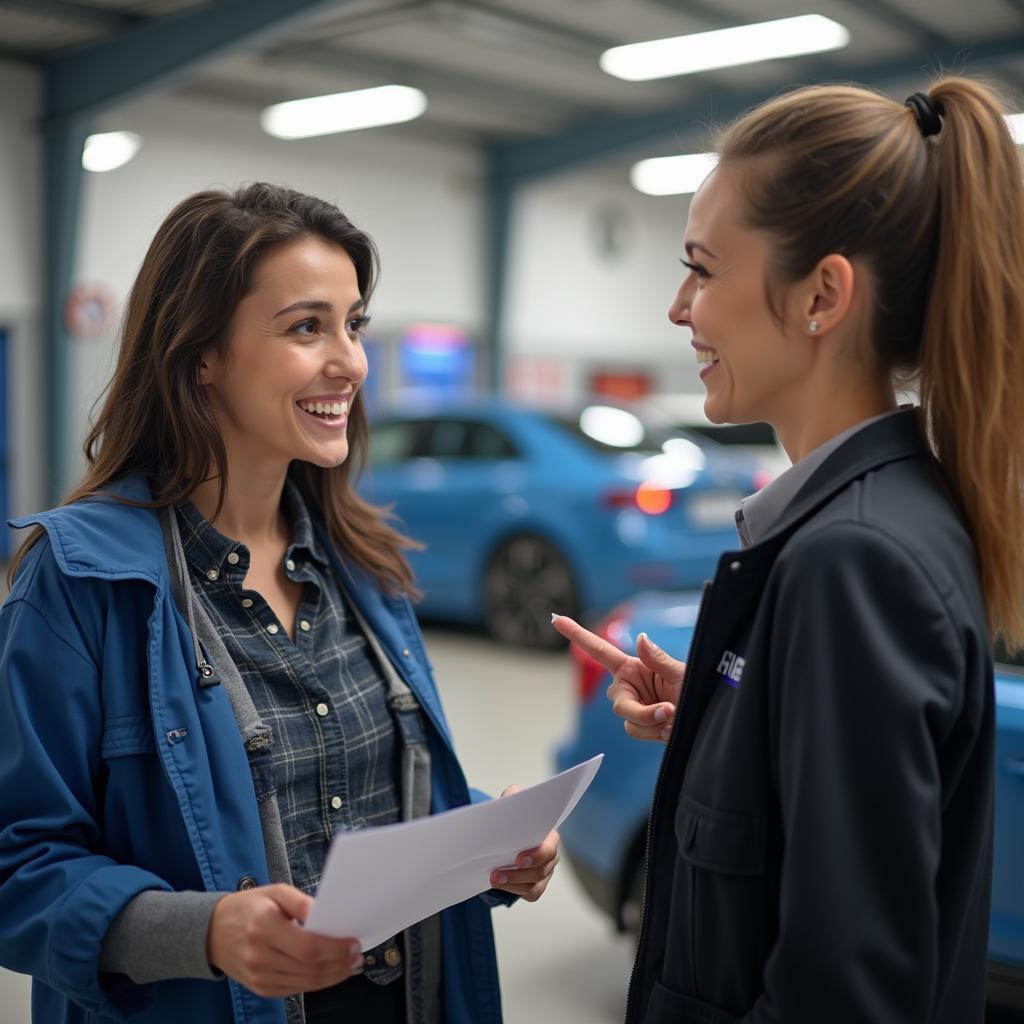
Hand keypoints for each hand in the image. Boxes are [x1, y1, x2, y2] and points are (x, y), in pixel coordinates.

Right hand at [207, 883, 363, 997]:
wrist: (211, 932)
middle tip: (357, 955)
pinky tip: (330, 973)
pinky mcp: (261, 988)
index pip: (308, 947)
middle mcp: (260, 956)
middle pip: (310, 968)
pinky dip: (317, 983)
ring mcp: (259, 976)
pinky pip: (296, 990)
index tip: (354, 942)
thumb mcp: (274, 892)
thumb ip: (301, 901)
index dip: (335, 948)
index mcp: (264, 926)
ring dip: (333, 976)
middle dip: (340, 964)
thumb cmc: (248, 907)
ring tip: (350, 965)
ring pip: (306, 983)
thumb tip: (324, 913)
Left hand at [490, 786, 559, 901]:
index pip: (550, 848)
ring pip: (535, 886)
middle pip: (542, 870)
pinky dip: (514, 890)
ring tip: (493, 878)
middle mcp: (551, 856)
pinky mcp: (536, 884)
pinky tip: (499, 884)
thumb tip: (512, 797)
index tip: (518, 858)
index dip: (537, 855)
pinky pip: (530, 893)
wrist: (510, 832)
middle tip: (496, 872)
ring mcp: (545, 872)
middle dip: (519, 873)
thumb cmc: (514, 817)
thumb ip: (514, 796)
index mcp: (549, 836)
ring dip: (513, 883)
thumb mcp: (514, 801)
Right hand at [552, 614, 684, 741]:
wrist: (705, 719)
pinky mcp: (641, 726)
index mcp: (634, 667)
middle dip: (641, 710)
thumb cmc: (696, 691)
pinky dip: (654, 732)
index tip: (557, 620)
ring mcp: (634, 707)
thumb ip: (658, 659)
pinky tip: (671, 729)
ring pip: (628, 720)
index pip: (600, 650)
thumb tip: (640, 638)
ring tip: (675, 718)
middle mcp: (629, 686)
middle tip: (668, 711)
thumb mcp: (681, 673)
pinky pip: (636, 731)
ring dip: (652, 722)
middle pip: (617, 701)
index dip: (578, 635)